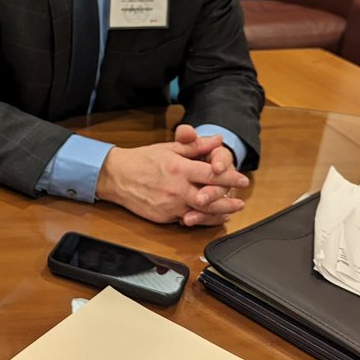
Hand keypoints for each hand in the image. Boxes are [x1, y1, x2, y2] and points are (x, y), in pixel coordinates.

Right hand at [95, 128, 248, 225]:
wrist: (116, 177)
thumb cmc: (142, 160)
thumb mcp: (169, 148)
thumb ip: (195, 146)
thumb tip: (216, 139)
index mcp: (179, 169)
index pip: (212, 174)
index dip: (230, 177)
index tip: (242, 179)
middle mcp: (177, 189)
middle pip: (211, 199)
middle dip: (229, 201)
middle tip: (240, 201)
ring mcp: (170, 206)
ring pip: (201, 214)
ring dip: (218, 214)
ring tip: (230, 213)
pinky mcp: (164, 217)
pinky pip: (186, 220)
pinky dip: (200, 220)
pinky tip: (209, 218)